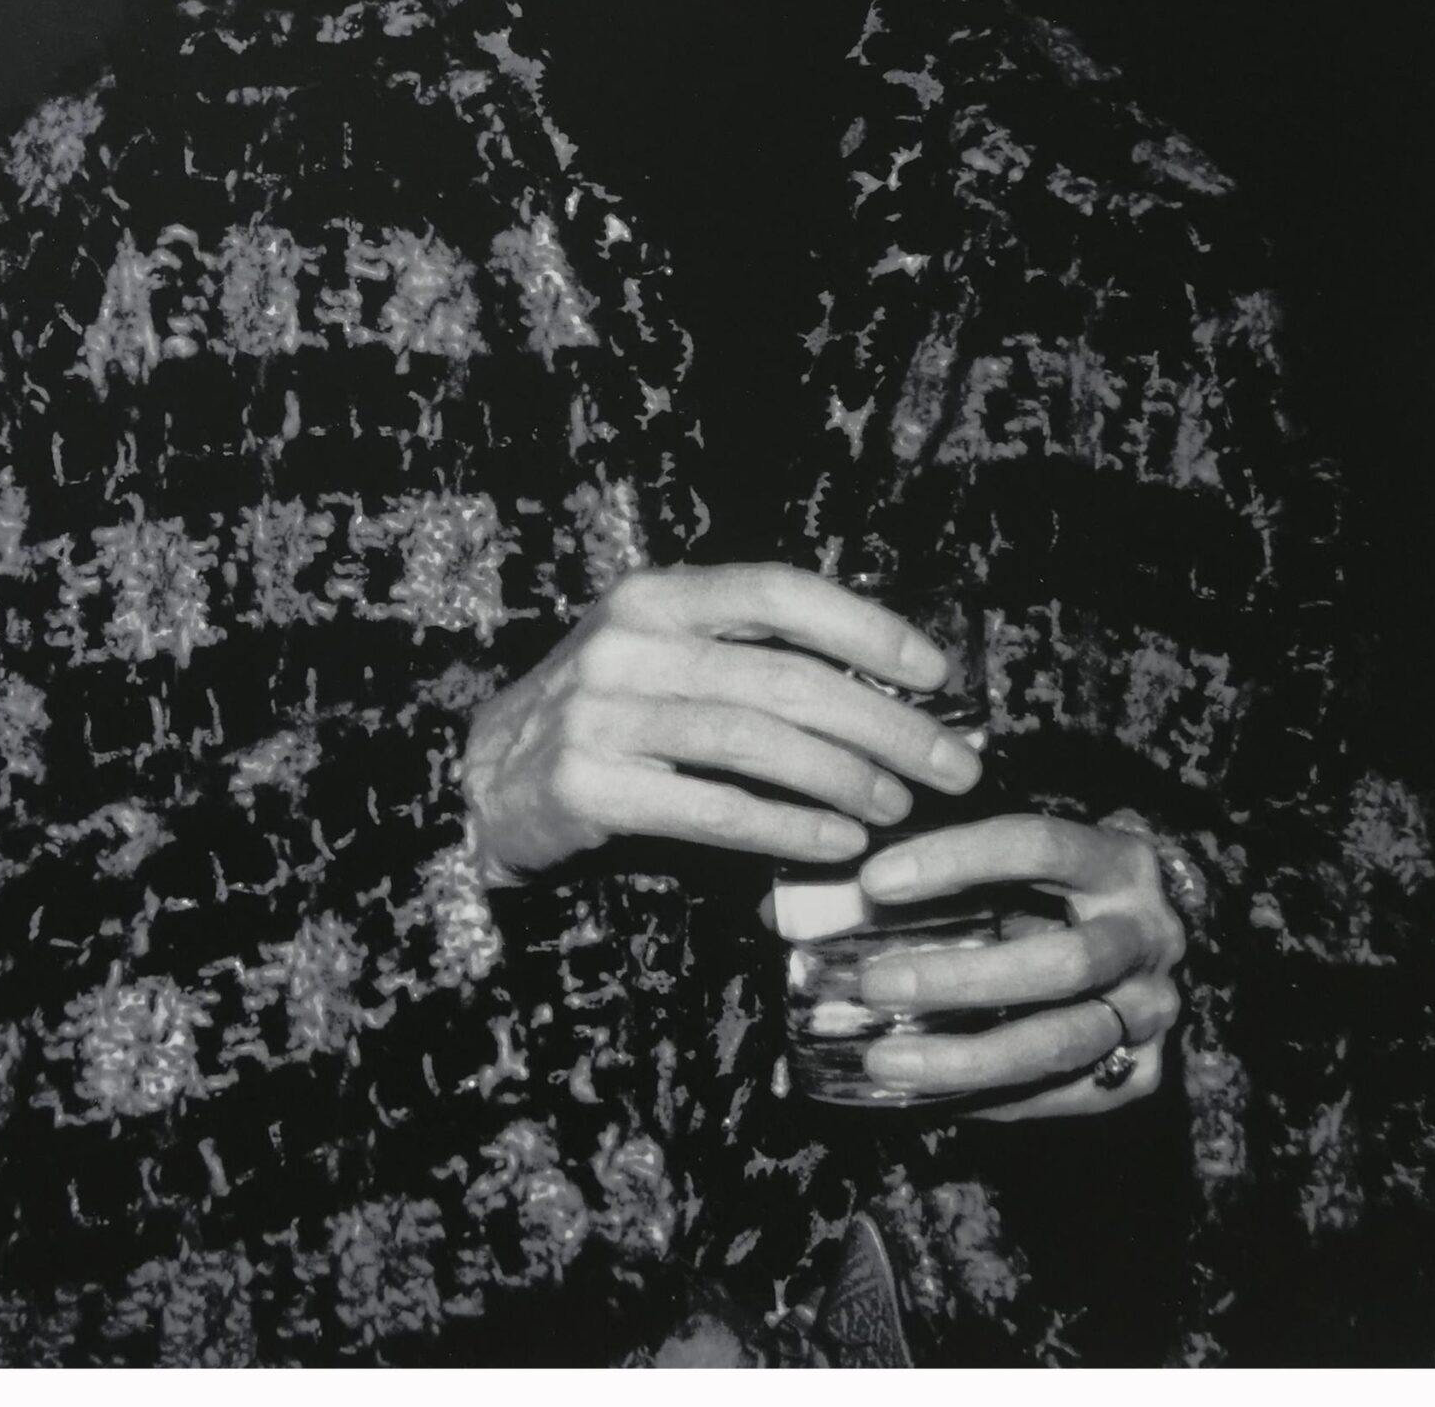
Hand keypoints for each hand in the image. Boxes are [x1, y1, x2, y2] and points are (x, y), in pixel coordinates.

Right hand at [461, 563, 983, 882]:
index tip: (936, 672)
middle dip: (884, 723)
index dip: (866, 626)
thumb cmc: (604, 714)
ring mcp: (603, 713)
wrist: (482, 779)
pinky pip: (711, 808)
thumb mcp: (661, 654)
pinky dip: (786, 827)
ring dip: (844, 777)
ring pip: (754, 741)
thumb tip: (884, 690)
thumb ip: (747, 657)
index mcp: (657, 595)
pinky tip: (837, 842)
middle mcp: (630, 642)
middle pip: (782, 676)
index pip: (779, 591)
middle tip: (952, 763)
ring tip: (900, 805)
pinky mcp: (587, 785)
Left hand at [850, 813, 1184, 1116]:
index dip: (954, 860)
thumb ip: (938, 868)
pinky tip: (930, 1094)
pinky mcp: (1146, 1071)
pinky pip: (1064, 1094)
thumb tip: (805, 900)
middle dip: (961, 979)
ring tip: (883, 1059)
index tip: (874, 880)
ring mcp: (1152, 1009)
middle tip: (874, 986)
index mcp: (1115, 859)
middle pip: (1061, 963)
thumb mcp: (1017, 858)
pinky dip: (992, 1097)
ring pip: (1060, 1042)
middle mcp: (1146, 935)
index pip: (1036, 846)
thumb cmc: (1056, 884)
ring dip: (964, 1057)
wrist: (1147, 927)